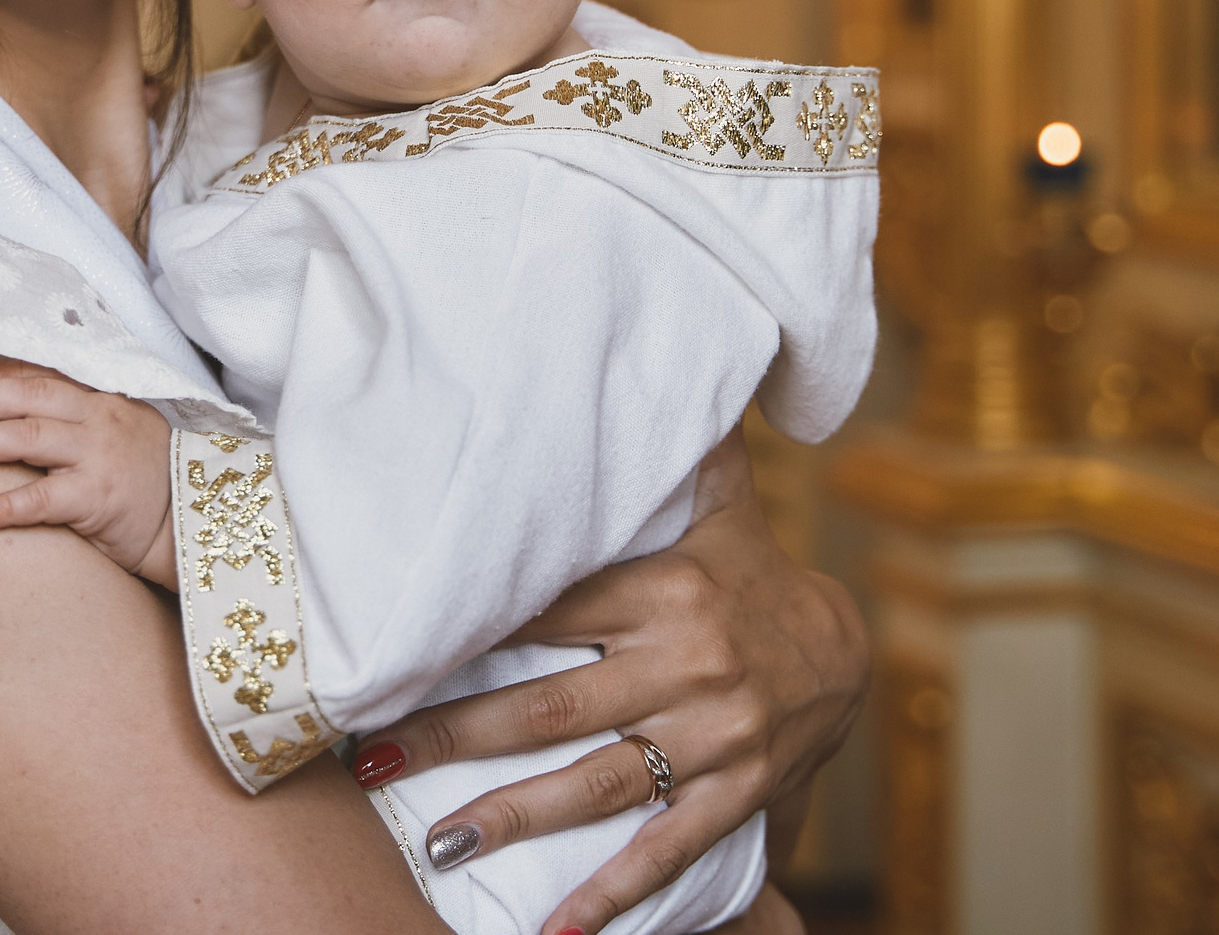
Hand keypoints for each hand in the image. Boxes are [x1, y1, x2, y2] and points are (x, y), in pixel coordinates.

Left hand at [0, 365, 178, 588]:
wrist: (195, 520)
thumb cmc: (153, 479)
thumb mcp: (126, 431)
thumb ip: (84, 416)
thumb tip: (25, 403)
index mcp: (104, 402)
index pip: (48, 379)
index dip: (8, 378)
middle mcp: (98, 421)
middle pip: (31, 399)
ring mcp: (96, 457)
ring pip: (30, 438)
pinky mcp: (94, 497)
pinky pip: (40, 499)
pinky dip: (6, 505)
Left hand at [347, 427, 865, 934]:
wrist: (847, 654)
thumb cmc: (744, 571)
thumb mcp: (712, 504)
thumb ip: (668, 444)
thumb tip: (645, 342)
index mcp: (663, 589)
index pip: (545, 611)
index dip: (465, 634)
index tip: (389, 651)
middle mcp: (686, 664)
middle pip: (547, 706)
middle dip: (453, 735)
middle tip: (371, 756)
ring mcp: (712, 738)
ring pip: (592, 783)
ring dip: (510, 816)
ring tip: (436, 839)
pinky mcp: (735, 795)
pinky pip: (664, 849)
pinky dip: (610, 896)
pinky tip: (555, 932)